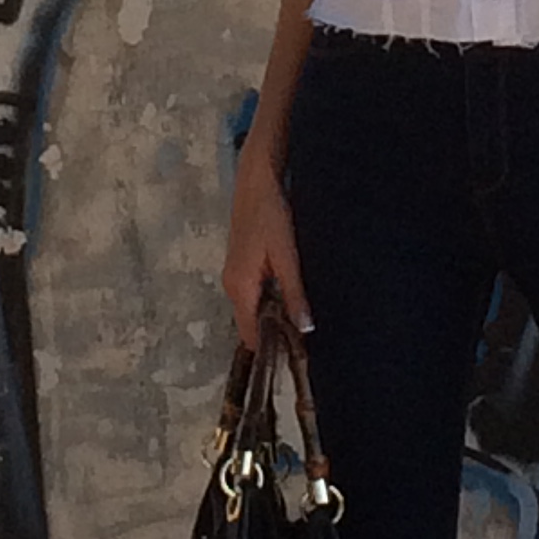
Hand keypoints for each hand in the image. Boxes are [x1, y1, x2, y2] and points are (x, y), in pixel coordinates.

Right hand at [221, 157, 310, 350]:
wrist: (255, 182)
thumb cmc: (270, 216)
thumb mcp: (287, 256)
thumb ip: (294, 293)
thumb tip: (305, 329)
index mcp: (240, 288)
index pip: (249, 334)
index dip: (270, 349)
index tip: (296, 357)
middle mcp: (231, 286)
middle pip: (249, 324)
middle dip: (273, 335)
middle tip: (306, 342)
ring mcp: (234, 276)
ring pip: (252, 309)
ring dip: (272, 318)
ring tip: (302, 324)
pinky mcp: (240, 266)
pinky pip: (253, 296)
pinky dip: (269, 302)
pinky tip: (290, 300)